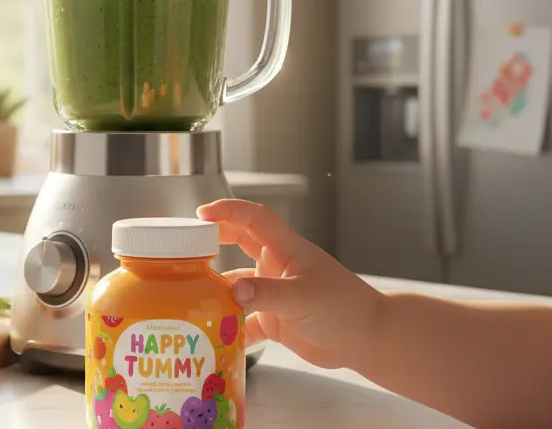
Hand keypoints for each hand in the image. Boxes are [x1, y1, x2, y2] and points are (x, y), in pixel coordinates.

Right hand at [197, 199, 383, 368]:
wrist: (368, 340)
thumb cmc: (345, 308)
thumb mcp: (304, 298)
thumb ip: (267, 293)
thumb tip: (232, 290)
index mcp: (285, 250)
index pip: (253, 218)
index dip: (228, 210)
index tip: (201, 214)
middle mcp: (275, 266)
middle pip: (238, 243)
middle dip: (212, 241)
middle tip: (183, 248)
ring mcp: (273, 292)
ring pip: (235, 285)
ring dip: (216, 291)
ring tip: (189, 298)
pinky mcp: (274, 320)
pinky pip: (243, 320)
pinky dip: (229, 329)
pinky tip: (212, 338)